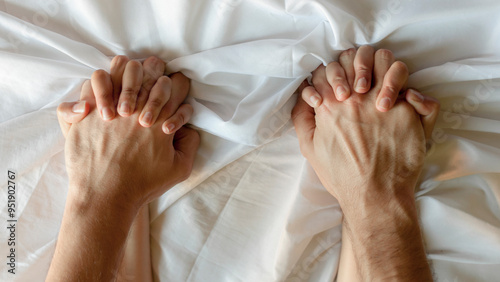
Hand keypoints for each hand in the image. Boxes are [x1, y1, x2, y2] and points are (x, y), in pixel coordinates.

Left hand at [61, 66, 199, 208]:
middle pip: (150, 68)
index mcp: (162, 118)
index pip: (178, 83)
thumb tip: (188, 128)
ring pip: (118, 67)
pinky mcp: (86, 113)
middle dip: (154, 69)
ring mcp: (110, 107)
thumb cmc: (142, 185)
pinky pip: (90, 85)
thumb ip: (191, 145)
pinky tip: (102, 98)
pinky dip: (97, 86)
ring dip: (124, 71)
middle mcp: (137, 107)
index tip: (172, 90)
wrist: (106, 197)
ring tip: (125, 82)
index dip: (177, 83)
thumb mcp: (180, 169)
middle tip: (151, 77)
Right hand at [292, 46, 439, 212]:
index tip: (337, 87)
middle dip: (355, 62)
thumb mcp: (309, 149)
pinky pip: (412, 85)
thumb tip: (306, 96)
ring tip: (380, 83)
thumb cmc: (341, 176)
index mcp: (329, 105)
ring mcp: (383, 101)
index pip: (327, 68)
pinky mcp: (407, 111)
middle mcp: (356, 98)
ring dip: (382, 66)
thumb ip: (301, 118)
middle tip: (359, 81)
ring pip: (384, 59)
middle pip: (354, 56)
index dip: (331, 73)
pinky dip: (406, 88)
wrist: (374, 195)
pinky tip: (402, 98)